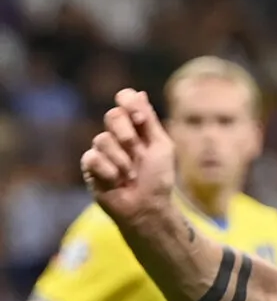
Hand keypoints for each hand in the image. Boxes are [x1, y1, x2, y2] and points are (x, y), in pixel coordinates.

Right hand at [80, 90, 174, 222]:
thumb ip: (149, 121)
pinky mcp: (90, 165)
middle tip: (138, 153)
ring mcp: (102, 149)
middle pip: (113, 115)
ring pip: (102, 139)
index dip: (128, 102)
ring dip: (122, 161)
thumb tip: (139, 93)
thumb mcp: (161, 147)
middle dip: (128, 136)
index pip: (125, 99)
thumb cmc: (158, 179)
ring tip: (130, 176)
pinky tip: (116, 183)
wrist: (148, 207)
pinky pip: (93, 158)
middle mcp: (117, 134)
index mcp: (137, 127)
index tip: (140, 119)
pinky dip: (109, 172)